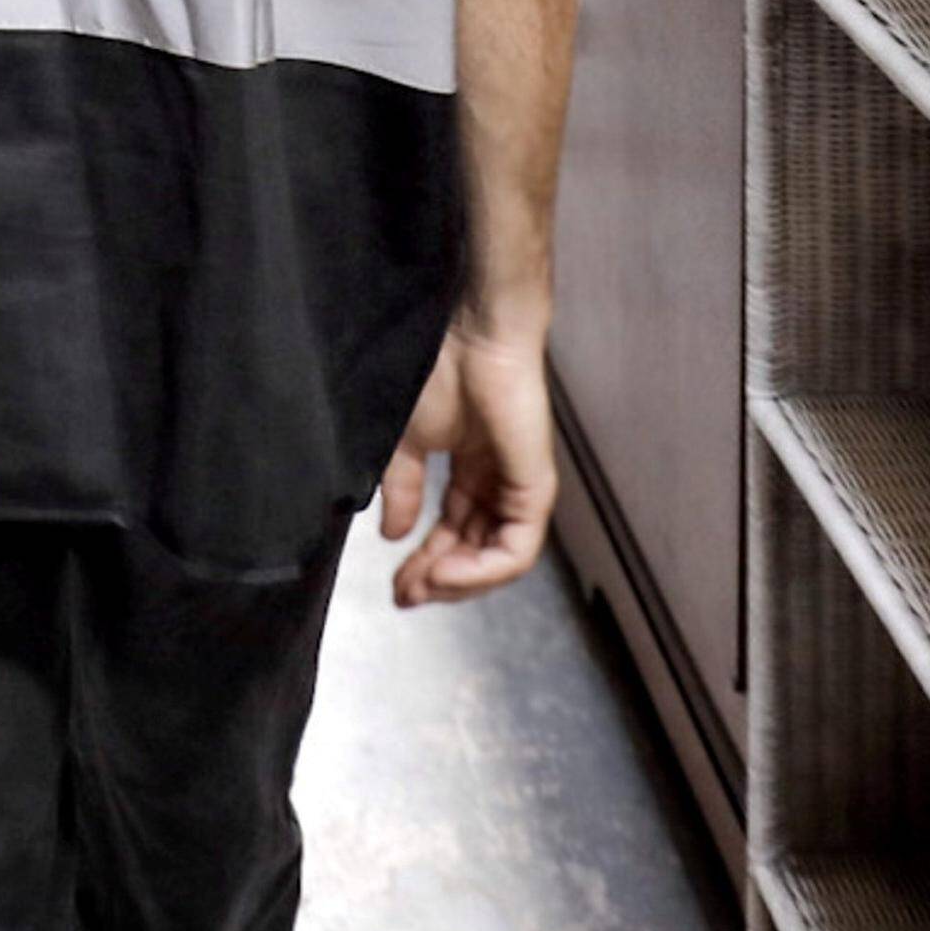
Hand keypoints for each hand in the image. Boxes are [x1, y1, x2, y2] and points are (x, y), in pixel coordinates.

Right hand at [378, 319, 555, 605]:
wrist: (469, 334)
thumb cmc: (439, 369)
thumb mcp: (406, 442)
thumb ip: (401, 490)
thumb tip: (394, 535)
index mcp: (471, 471)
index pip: (452, 534)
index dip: (424, 563)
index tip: (395, 585)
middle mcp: (498, 483)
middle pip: (473, 552)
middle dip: (437, 580)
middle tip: (404, 596)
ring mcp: (520, 488)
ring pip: (496, 561)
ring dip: (457, 583)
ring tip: (422, 586)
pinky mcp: (535, 489)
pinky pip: (516, 551)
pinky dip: (481, 571)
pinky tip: (444, 572)